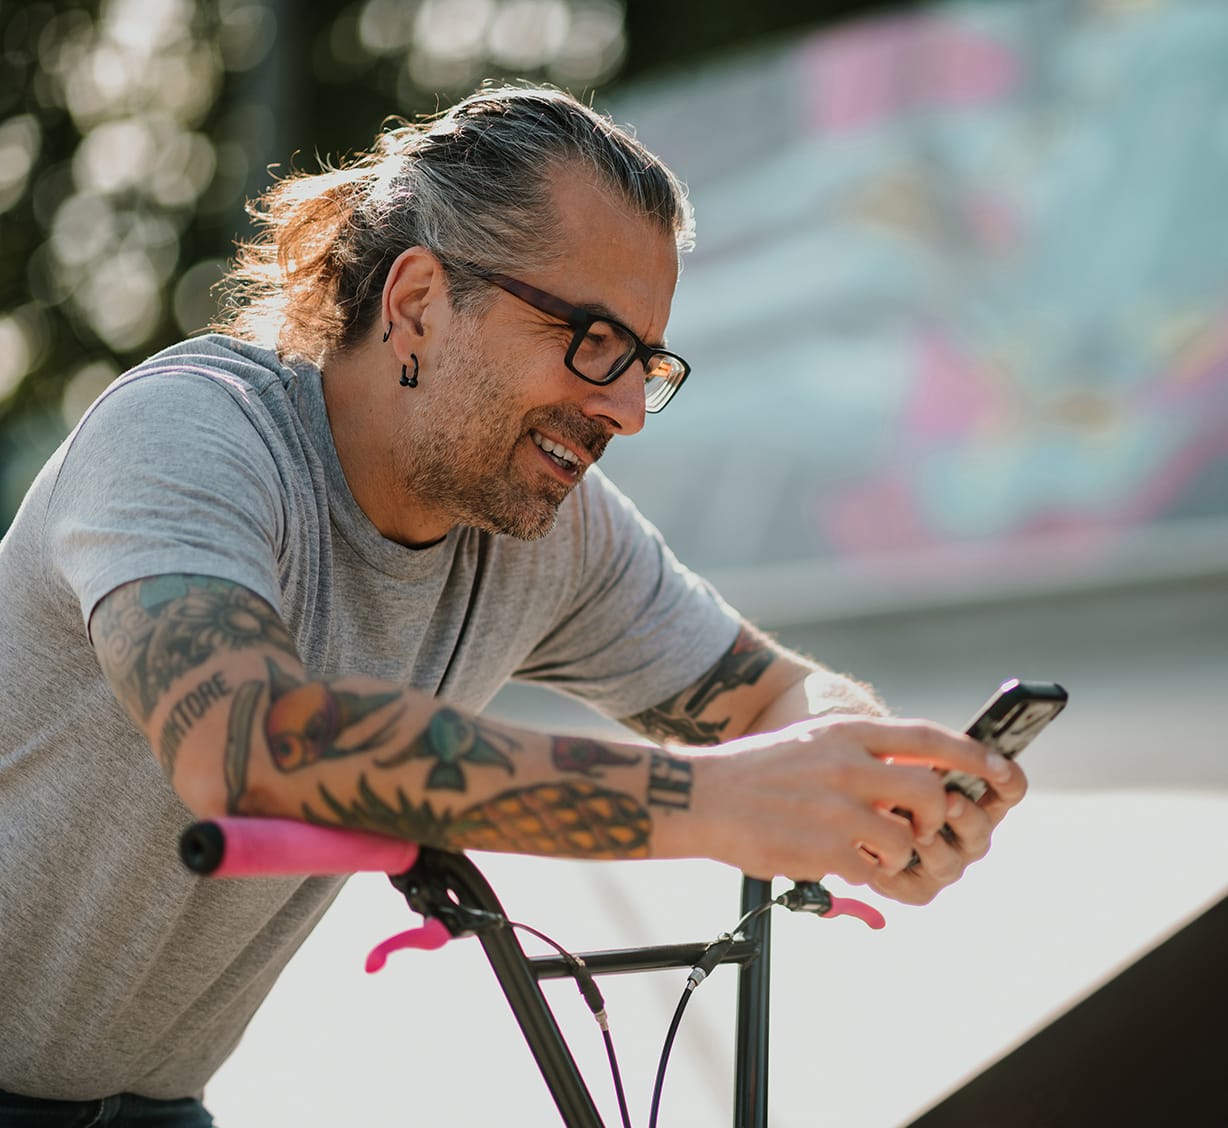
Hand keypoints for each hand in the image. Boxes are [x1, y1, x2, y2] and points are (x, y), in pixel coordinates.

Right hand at [681, 716, 1027, 903]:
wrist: (700, 796)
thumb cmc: (757, 772)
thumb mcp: (812, 742)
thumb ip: (861, 754)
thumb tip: (919, 776)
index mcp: (846, 733)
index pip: (928, 738)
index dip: (973, 756)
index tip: (1004, 771)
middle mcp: (847, 765)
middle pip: (931, 793)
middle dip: (938, 819)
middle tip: (921, 828)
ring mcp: (837, 808)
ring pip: (908, 839)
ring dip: (899, 852)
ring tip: (867, 849)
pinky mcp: (825, 849)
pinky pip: (876, 870)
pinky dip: (871, 873)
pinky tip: (845, 864)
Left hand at [869, 760, 1026, 904]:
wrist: (853, 810)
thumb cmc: (886, 778)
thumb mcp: (906, 757)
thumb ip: (929, 752)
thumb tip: (941, 752)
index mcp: (975, 796)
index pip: (1008, 789)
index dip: (1009, 780)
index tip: (999, 769)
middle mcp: (967, 833)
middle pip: (982, 828)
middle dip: (966, 814)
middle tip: (948, 799)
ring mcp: (946, 862)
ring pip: (951, 862)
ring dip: (932, 845)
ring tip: (912, 831)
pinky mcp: (919, 888)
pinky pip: (918, 887)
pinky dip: (898, 872)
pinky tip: (879, 859)